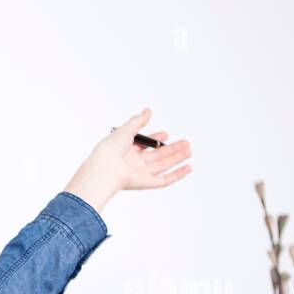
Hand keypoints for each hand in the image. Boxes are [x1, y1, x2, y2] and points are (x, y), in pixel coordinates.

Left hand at [62, 108, 191, 212]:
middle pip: (156, 156)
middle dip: (171, 149)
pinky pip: (164, 180)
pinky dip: (177, 174)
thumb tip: (147, 111)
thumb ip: (137, 121)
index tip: (165, 134)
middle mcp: (133, 163)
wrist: (104, 168)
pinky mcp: (145, 183)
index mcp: (125, 151)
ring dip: (177, 158)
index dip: (155, 139)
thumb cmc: (109, 150)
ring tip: (189, 150)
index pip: (143, 145)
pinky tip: (188, 167)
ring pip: (162, 166)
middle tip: (185, 142)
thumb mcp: (125, 130)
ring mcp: (139, 174)